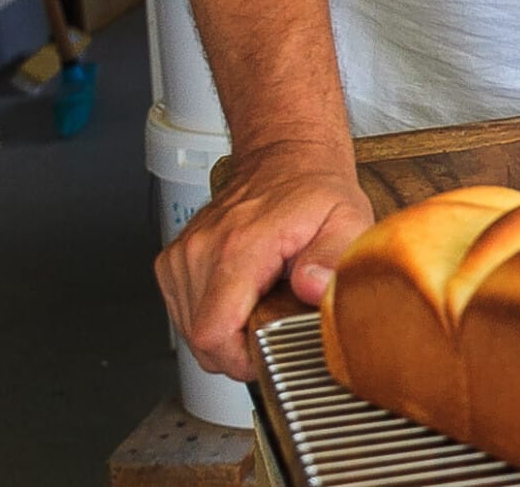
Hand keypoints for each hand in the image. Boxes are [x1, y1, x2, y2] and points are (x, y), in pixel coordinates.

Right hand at [155, 139, 373, 380]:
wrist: (284, 159)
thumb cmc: (314, 192)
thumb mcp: (346, 220)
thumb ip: (333, 257)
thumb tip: (312, 287)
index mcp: (239, 246)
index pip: (212, 332)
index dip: (238, 360)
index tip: (266, 356)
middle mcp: (201, 251)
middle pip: (201, 338)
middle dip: (237, 348)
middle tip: (273, 325)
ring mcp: (182, 256)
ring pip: (189, 329)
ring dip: (224, 332)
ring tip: (260, 305)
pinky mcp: (173, 261)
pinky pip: (183, 312)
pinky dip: (210, 315)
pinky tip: (240, 297)